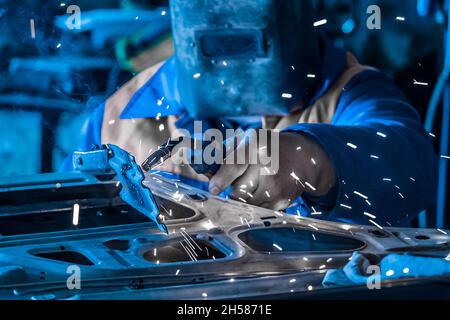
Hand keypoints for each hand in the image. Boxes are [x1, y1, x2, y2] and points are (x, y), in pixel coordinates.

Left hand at [209, 130, 336, 210]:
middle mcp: (268, 166)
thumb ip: (227, 154)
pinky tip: (264, 190)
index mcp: (256, 145)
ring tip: (255, 183)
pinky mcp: (282, 200)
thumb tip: (204, 173)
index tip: (213, 188)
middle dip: (234, 189)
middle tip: (242, 180)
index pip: (235, 164)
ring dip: (244, 198)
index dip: (222, 178)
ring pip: (246, 203)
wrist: (303, 157)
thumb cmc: (268, 148)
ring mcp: (277, 185)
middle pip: (238, 190)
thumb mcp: (250, 140)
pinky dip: (255, 203)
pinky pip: (257, 209)